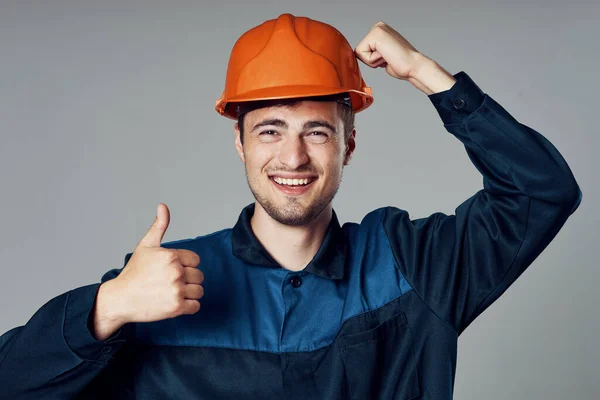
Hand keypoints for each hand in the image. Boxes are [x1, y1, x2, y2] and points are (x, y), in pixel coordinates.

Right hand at [93, 203, 203, 339]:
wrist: (120, 299)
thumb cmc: (133, 272)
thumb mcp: (146, 245)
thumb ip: (159, 226)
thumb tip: (163, 206)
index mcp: (171, 256)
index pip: (195, 260)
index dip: (186, 265)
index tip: (172, 270)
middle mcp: (175, 272)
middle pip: (199, 276)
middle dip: (188, 279)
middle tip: (170, 283)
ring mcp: (176, 290)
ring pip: (199, 291)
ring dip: (189, 293)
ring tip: (173, 293)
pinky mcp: (176, 308)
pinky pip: (196, 306)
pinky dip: (189, 306)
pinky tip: (175, 303)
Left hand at [354, 21, 424, 80]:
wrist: (412, 66)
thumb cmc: (401, 64)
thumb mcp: (381, 56)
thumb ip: (371, 52)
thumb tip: (358, 55)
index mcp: (379, 31)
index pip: (361, 50)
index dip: (371, 60)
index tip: (387, 57)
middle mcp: (378, 27)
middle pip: (358, 51)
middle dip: (371, 60)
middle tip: (388, 57)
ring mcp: (377, 29)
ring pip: (359, 52)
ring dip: (372, 61)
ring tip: (387, 56)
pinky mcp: (376, 34)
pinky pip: (361, 54)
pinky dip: (372, 60)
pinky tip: (386, 56)